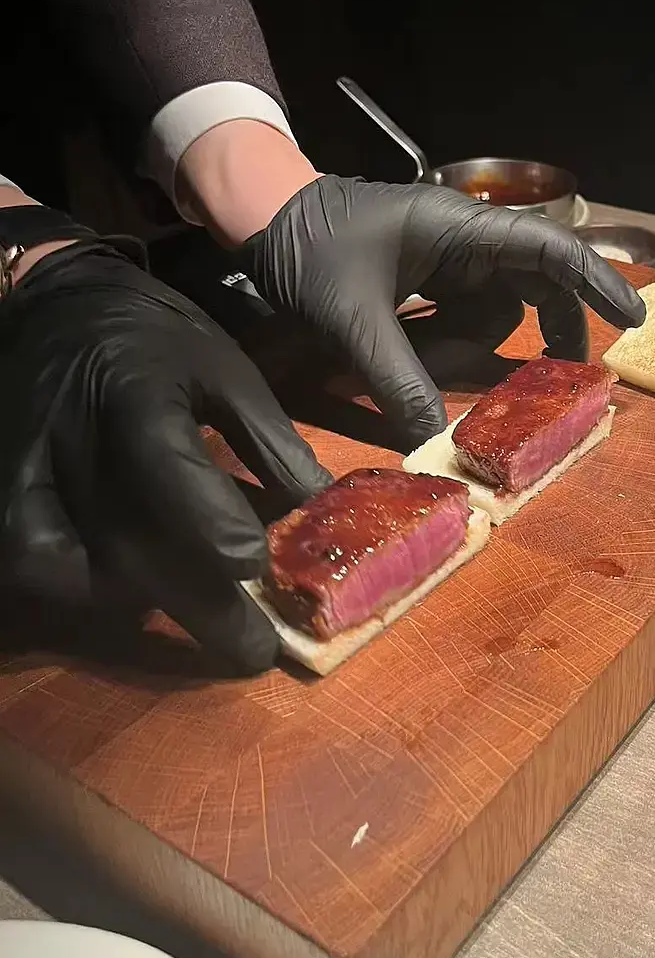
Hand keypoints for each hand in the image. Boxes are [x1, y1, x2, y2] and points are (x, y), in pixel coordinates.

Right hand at [0, 241, 330, 671]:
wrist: (56, 305)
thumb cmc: (155, 338)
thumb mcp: (225, 369)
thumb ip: (270, 439)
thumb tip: (320, 506)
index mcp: (138, 400)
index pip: (174, 480)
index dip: (219, 532)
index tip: (257, 567)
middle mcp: (75, 444)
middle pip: (134, 547)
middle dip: (202, 610)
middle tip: (254, 653)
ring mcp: (27, 473)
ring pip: (79, 570)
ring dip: (142, 601)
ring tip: (194, 608)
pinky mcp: (5, 493)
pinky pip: (33, 563)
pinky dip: (77, 587)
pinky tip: (118, 587)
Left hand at [240, 175, 646, 446]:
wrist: (257, 218)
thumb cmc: (307, 246)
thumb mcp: (351, 318)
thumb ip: (395, 379)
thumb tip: (433, 442)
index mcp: (459, 229)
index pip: (549, 250)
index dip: (597, 283)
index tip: (634, 322)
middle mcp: (464, 241)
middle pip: (535, 287)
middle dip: (546, 333)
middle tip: (563, 379)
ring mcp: (447, 262)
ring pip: (493, 316)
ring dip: (464, 352)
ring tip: (406, 362)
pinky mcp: (428, 282)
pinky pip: (459, 323)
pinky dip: (442, 350)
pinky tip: (400, 357)